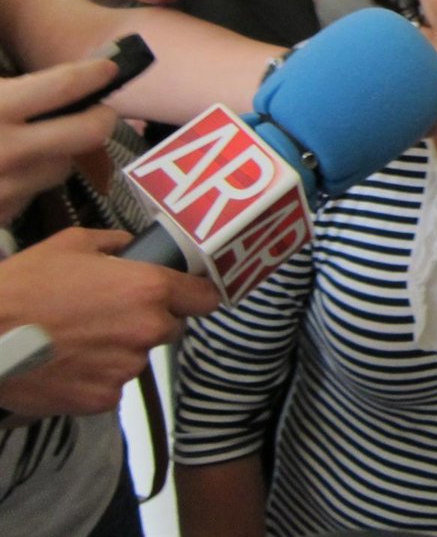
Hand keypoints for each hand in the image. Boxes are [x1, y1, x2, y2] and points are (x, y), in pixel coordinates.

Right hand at [0, 60, 118, 221]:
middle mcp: (6, 151)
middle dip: (100, 117)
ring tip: (36, 141)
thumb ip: (12, 85)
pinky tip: (9, 170)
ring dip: (60, 152)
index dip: (93, 74)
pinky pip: (34, 192)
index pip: (63, 86)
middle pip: (87, 133)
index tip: (108, 69)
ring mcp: (6, 188)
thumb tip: (61, 75)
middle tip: (97, 110)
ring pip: (63, 166)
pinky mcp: (3, 215)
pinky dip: (29, 180)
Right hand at [0, 228, 219, 417]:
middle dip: (149, 321)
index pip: (205, 298)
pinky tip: (67, 363)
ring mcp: (126, 368)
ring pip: (138, 357)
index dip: (195, 296)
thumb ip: (115, 243)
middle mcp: (147, 329)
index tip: (186, 296)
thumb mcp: (73, 244)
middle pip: (170, 328)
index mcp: (149, 288)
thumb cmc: (25, 286)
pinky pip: (112, 385)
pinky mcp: (102, 399)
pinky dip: (96, 377)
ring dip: (120, 350)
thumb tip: (131, 246)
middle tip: (110, 315)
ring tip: (78, 339)